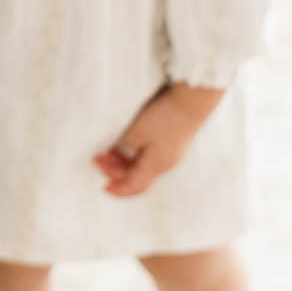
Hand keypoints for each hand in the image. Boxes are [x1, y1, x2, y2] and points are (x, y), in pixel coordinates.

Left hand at [93, 83, 223, 196]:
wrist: (192, 101)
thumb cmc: (165, 117)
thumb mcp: (138, 131)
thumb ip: (124, 145)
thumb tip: (116, 154)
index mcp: (156, 165)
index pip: (135, 186)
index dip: (119, 189)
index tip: (104, 187)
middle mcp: (165, 163)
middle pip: (138, 176)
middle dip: (116, 171)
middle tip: (99, 159)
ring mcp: (170, 153)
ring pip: (143, 165)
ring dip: (124, 161)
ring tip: (108, 150)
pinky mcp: (173, 142)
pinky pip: (150, 156)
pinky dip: (134, 154)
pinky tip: (126, 143)